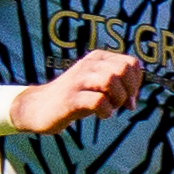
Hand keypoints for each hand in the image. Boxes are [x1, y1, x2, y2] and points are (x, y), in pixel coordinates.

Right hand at [15, 50, 142, 133]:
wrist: (38, 107)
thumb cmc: (75, 97)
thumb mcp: (97, 84)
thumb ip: (118, 84)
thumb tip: (135, 98)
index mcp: (97, 58)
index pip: (131, 63)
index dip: (136, 82)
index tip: (128, 96)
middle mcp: (87, 65)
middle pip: (123, 69)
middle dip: (129, 90)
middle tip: (121, 103)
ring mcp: (77, 81)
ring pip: (111, 80)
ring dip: (118, 99)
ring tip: (111, 107)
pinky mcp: (70, 99)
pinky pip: (99, 101)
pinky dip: (107, 111)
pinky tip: (102, 115)